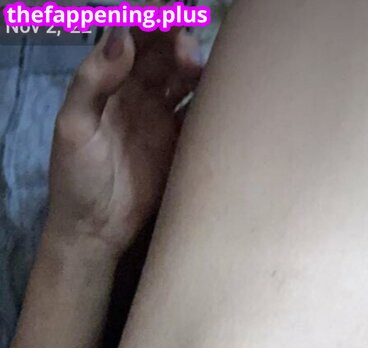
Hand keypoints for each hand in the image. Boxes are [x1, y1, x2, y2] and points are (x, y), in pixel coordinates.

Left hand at [47, 26, 202, 257]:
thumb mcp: (74, 126)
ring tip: (197, 72)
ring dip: (194, 65)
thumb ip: (93, 80)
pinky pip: (198, 113)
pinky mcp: (178, 145)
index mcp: (107, 80)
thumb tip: (123, 37)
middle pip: (162, 50)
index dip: (150, 21)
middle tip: (185, 56)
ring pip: (183, 76)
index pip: (131, 36)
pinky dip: (210, 101)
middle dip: (176, 39)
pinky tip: (217, 97)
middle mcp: (135, 93)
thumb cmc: (77, 179)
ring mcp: (159, 118)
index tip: (167, 17)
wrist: (96, 231)